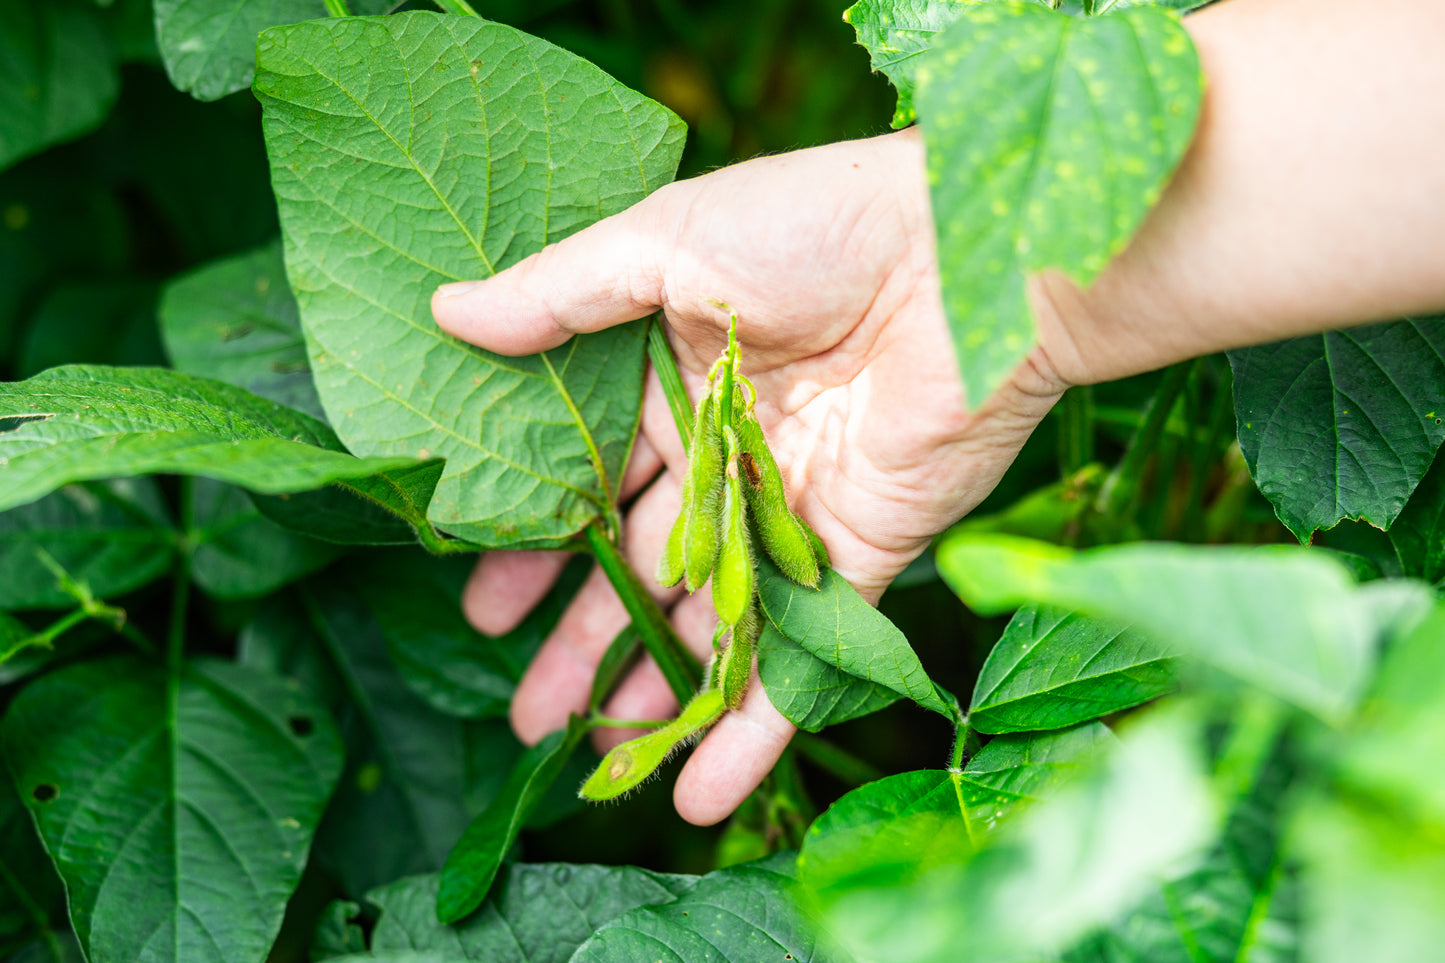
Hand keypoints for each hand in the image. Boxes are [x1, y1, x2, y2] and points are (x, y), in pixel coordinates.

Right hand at [431, 127, 1067, 824]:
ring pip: (707, 623)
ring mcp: (790, 513)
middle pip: (638, 567)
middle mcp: (728, 455)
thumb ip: (560, 293)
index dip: (534, 545)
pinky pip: (799, 654)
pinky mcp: (856, 555)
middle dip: (582, 639)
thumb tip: (448, 316)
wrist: (973, 256)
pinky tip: (701, 796)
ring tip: (588, 758)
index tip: (482, 608)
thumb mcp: (670, 239)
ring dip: (651, 693)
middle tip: (524, 713)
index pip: (586, 480)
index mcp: (674, 381)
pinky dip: (753, 728)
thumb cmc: (821, 222)